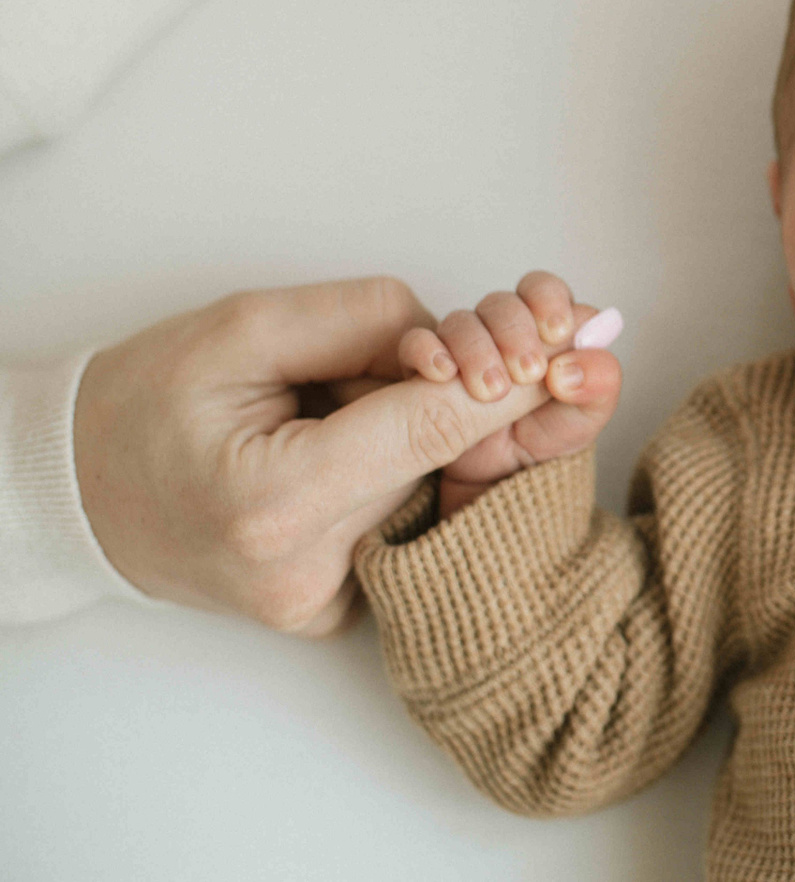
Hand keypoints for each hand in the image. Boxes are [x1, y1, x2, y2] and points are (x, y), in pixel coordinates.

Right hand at [71, 277, 566, 633]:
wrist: (73, 495)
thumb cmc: (144, 402)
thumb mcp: (243, 327)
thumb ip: (362, 323)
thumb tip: (466, 338)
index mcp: (278, 499)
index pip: (432, 428)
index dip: (512, 377)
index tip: (580, 339)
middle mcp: (308, 570)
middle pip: (438, 455)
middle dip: (453, 390)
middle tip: (425, 351)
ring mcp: (323, 604)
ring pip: (425, 487)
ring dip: (417, 433)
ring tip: (329, 408)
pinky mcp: (334, 614)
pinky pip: (401, 522)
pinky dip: (396, 474)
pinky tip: (339, 449)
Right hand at [396, 271, 622, 517]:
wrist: (506, 481)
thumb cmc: (551, 436)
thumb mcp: (588, 413)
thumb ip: (599, 381)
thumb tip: (573, 364)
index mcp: (547, 328)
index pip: (544, 290)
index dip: (548, 301)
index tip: (555, 331)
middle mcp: (504, 331)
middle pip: (502, 304)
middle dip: (515, 332)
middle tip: (527, 372)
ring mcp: (464, 348)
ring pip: (461, 322)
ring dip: (477, 350)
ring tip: (491, 391)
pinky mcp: (428, 371)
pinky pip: (417, 345)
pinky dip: (427, 352)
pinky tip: (443, 374)